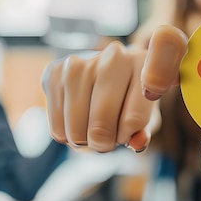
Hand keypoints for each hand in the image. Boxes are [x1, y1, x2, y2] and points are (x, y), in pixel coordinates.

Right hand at [42, 42, 162, 152]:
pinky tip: (72, 127)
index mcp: (144, 66)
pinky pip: (56, 117)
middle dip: (102, 142)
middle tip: (104, 143)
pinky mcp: (55, 70)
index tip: (125, 135)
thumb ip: (144, 132)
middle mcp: (115, 56)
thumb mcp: (145, 117)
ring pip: (76, 121)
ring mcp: (82, 61)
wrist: (105, 80)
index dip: (127, 137)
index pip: (134, 119)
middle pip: (102, 119)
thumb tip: (138, 143)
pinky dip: (62, 132)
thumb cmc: (130, 102)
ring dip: (81, 139)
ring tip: (89, 137)